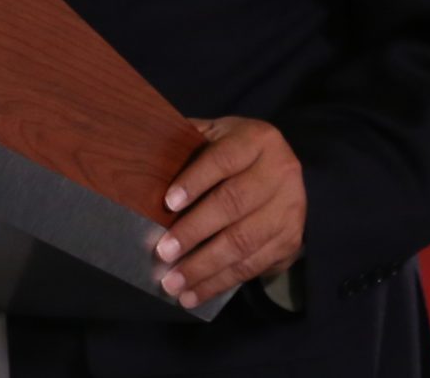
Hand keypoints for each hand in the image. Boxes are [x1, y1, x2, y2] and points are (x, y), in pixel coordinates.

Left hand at [150, 116, 305, 309]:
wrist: (282, 177)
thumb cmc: (233, 156)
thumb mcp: (215, 137)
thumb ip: (187, 145)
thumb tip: (139, 158)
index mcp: (257, 139)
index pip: (224, 159)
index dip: (196, 180)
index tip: (168, 203)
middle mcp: (281, 172)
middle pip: (233, 204)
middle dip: (195, 231)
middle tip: (163, 252)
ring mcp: (290, 209)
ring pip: (243, 241)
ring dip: (205, 267)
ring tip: (173, 283)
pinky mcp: (290, 240)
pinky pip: (252, 265)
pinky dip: (220, 282)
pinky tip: (195, 292)